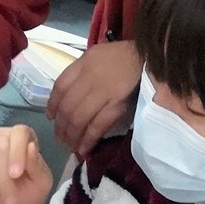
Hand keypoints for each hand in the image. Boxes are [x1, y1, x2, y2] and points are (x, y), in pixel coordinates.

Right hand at [0, 126, 53, 203]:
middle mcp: (1, 136)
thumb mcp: (41, 182)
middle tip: (10, 200)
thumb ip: (37, 165)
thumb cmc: (29, 193)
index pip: (19, 133)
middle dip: (3, 178)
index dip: (17, 152)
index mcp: (23, 137)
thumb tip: (31, 147)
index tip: (16, 175)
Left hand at [46, 41, 140, 157]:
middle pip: (68, 106)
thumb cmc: (125, 57)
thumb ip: (82, 71)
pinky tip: (84, 149)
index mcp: (85, 62)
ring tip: (70, 146)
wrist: (153, 57)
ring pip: (79, 118)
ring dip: (72, 136)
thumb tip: (68, 96)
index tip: (51, 118)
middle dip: (61, 126)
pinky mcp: (118, 105)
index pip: (60, 86)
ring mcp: (105, 91)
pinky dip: (88, 139)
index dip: (52, 105)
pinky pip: (98, 126)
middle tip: (60, 138)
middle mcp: (91, 76)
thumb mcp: (99, 54)